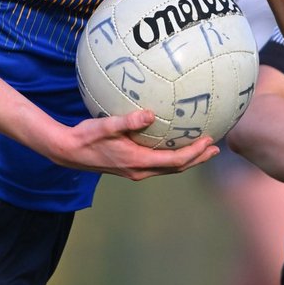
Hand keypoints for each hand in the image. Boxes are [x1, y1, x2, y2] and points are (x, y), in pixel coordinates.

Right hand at [55, 110, 218, 179]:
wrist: (68, 151)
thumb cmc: (86, 137)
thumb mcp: (106, 126)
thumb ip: (129, 121)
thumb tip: (151, 114)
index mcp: (138, 162)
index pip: (175, 162)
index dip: (194, 153)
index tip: (209, 141)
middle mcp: (140, 170)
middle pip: (177, 169)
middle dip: (198, 159)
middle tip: (216, 148)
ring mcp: (135, 171)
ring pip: (168, 169)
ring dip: (188, 160)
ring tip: (203, 149)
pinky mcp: (131, 167)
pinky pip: (159, 165)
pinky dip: (173, 158)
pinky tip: (175, 145)